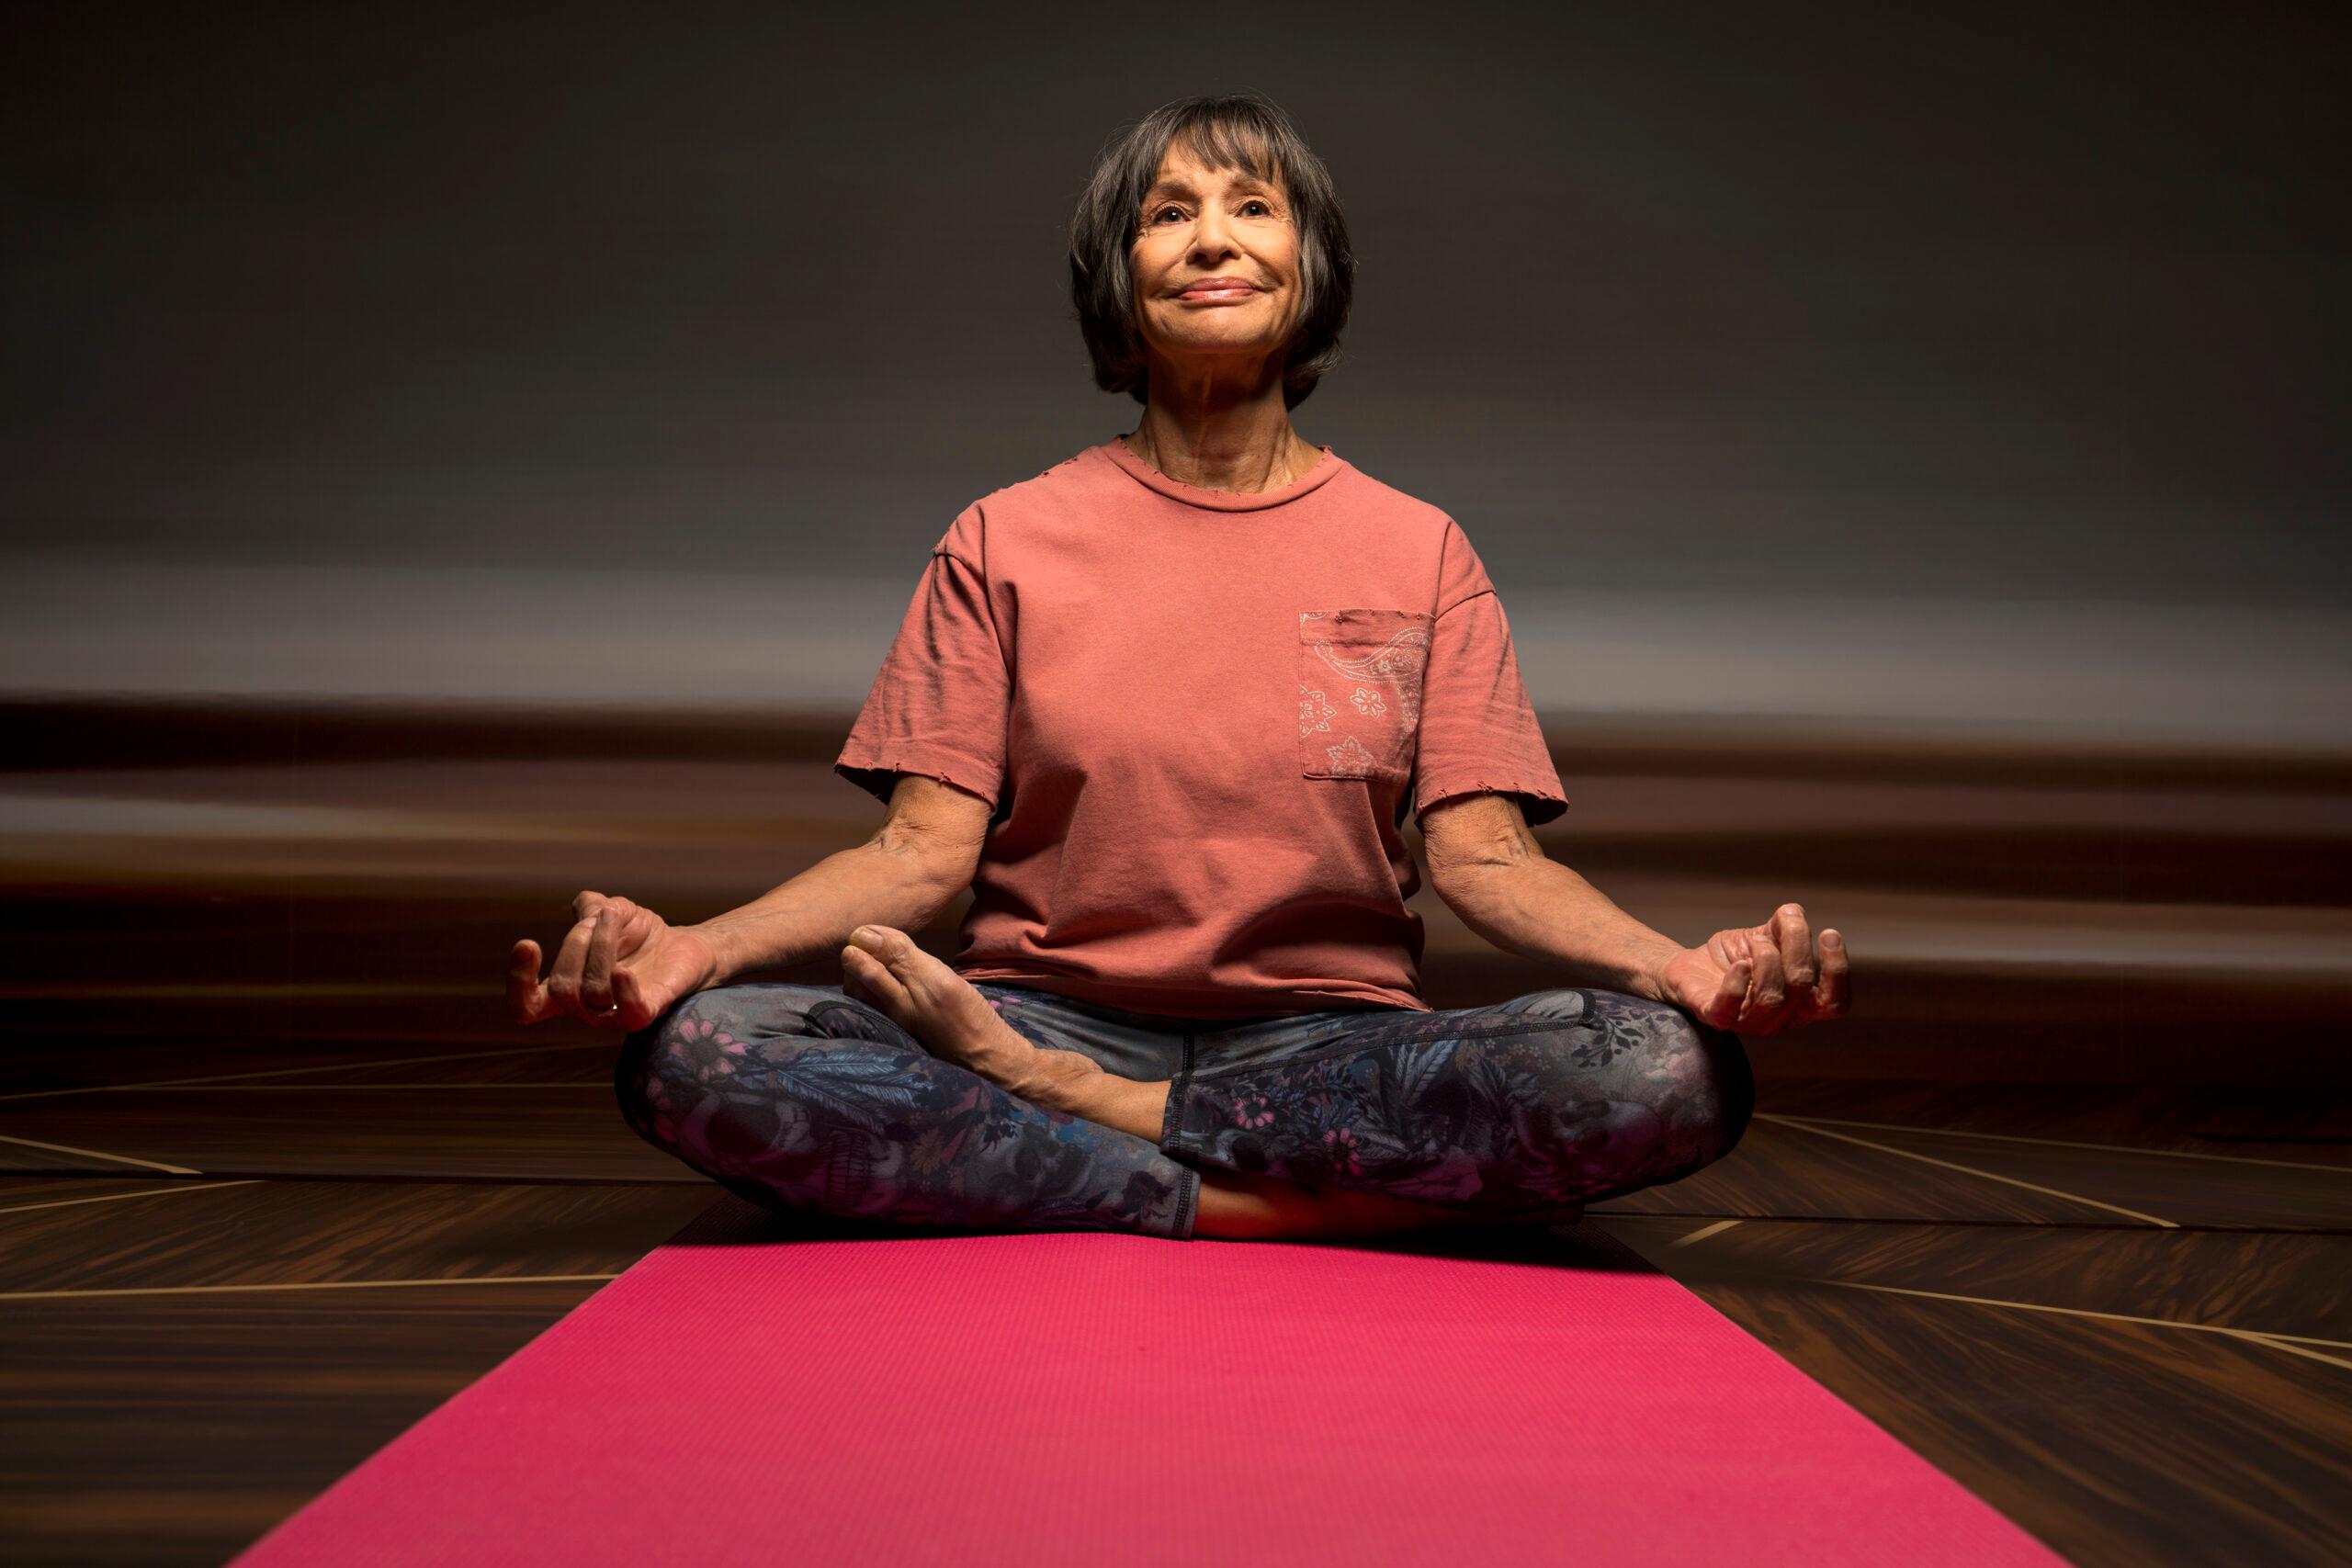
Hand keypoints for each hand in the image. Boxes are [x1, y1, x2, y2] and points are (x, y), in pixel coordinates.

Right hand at [507, 890, 717, 1029]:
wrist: (685, 943)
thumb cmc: (640, 932)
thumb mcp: (610, 909)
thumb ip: (590, 907)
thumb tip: (585, 909)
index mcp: (569, 988)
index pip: (527, 1006)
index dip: (519, 982)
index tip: (528, 943)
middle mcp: (586, 1008)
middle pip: (563, 986)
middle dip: (578, 942)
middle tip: (604, 915)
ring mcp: (616, 1015)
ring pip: (592, 992)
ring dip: (602, 947)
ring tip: (618, 918)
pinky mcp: (647, 1013)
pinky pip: (630, 1013)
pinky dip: (624, 992)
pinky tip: (624, 971)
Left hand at [1652, 902, 1848, 1034]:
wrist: (1690, 968)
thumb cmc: (1734, 957)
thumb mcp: (1766, 937)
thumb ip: (1786, 927)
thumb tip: (1794, 913)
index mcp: (1800, 1005)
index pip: (1834, 1003)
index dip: (1837, 970)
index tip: (1828, 933)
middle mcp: (1778, 1019)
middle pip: (1801, 987)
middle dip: (1793, 946)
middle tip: (1778, 927)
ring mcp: (1747, 1023)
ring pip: (1771, 997)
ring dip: (1766, 958)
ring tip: (1754, 942)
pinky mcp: (1715, 1017)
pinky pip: (1731, 1004)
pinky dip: (1738, 981)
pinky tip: (1739, 963)